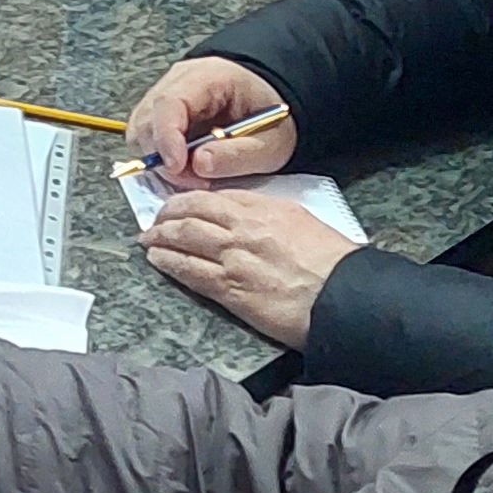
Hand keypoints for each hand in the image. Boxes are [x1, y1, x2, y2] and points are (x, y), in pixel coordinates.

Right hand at [126, 55, 294, 186]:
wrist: (275, 102)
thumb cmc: (273, 116)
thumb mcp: (273, 142)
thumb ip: (239, 154)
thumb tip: (199, 164)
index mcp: (209, 77)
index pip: (169, 103)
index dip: (167, 138)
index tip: (178, 168)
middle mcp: (180, 81)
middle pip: (147, 118)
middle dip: (163, 157)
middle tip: (194, 180)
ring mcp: (167, 95)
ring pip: (142, 132)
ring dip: (161, 161)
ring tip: (195, 176)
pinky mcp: (163, 115)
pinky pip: (149, 139)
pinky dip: (162, 159)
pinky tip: (187, 169)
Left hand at [142, 188, 358, 345]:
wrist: (343, 296)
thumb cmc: (333, 264)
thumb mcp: (303, 223)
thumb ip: (271, 216)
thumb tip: (247, 216)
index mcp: (265, 208)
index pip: (217, 196)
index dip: (191, 199)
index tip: (180, 203)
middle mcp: (244, 227)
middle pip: (193, 211)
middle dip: (168, 214)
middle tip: (156, 219)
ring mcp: (234, 257)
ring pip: (184, 237)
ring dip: (160, 236)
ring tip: (149, 238)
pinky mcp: (230, 288)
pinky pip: (189, 270)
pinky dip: (168, 261)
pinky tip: (157, 258)